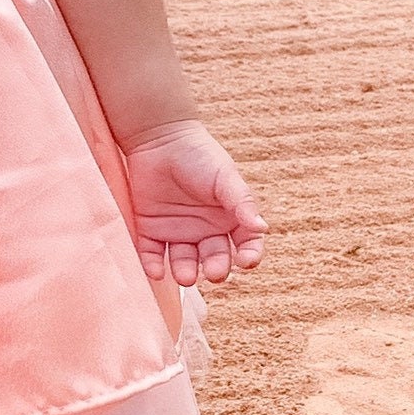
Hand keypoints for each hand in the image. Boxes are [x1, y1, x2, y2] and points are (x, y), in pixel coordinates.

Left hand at [121, 119, 265, 287]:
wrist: (160, 138)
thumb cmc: (199, 155)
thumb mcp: (225, 177)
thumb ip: (242, 202)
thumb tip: (262, 228)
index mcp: (229, 220)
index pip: (246, 245)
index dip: (249, 255)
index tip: (247, 261)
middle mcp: (205, 232)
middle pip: (215, 260)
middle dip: (216, 269)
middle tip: (214, 272)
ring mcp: (178, 234)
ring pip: (184, 262)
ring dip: (185, 272)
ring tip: (185, 276)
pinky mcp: (150, 232)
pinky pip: (152, 254)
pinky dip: (153, 265)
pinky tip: (156, 270)